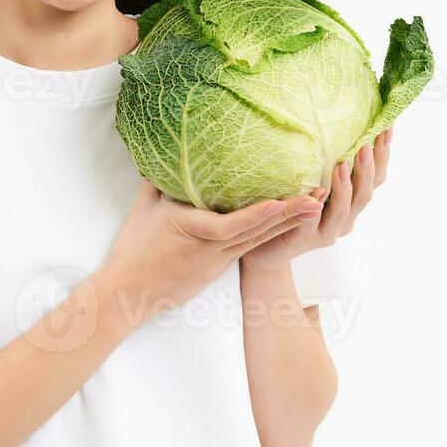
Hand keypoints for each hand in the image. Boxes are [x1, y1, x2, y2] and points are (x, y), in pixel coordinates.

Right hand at [102, 178, 324, 314]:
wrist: (128, 293)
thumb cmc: (131, 250)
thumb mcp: (142, 209)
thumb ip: (158, 180)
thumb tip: (167, 153)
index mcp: (188, 228)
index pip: (227, 226)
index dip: (255, 216)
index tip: (277, 203)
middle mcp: (208, 247)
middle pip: (255, 232)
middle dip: (288, 215)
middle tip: (318, 198)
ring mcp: (215, 262)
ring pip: (257, 242)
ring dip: (287, 224)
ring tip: (315, 207)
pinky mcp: (216, 270)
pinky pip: (248, 249)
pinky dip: (269, 235)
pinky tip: (289, 225)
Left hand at [240, 127, 392, 272]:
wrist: (265, 249)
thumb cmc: (290, 210)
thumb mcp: (311, 184)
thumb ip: (323, 165)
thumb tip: (328, 124)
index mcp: (350, 204)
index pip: (375, 180)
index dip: (383, 156)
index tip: (387, 129)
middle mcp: (344, 220)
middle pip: (365, 194)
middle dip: (368, 168)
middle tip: (368, 143)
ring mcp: (326, 232)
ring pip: (343, 210)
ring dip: (346, 186)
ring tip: (343, 163)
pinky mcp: (303, 240)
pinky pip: (311, 222)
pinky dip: (316, 206)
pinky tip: (317, 192)